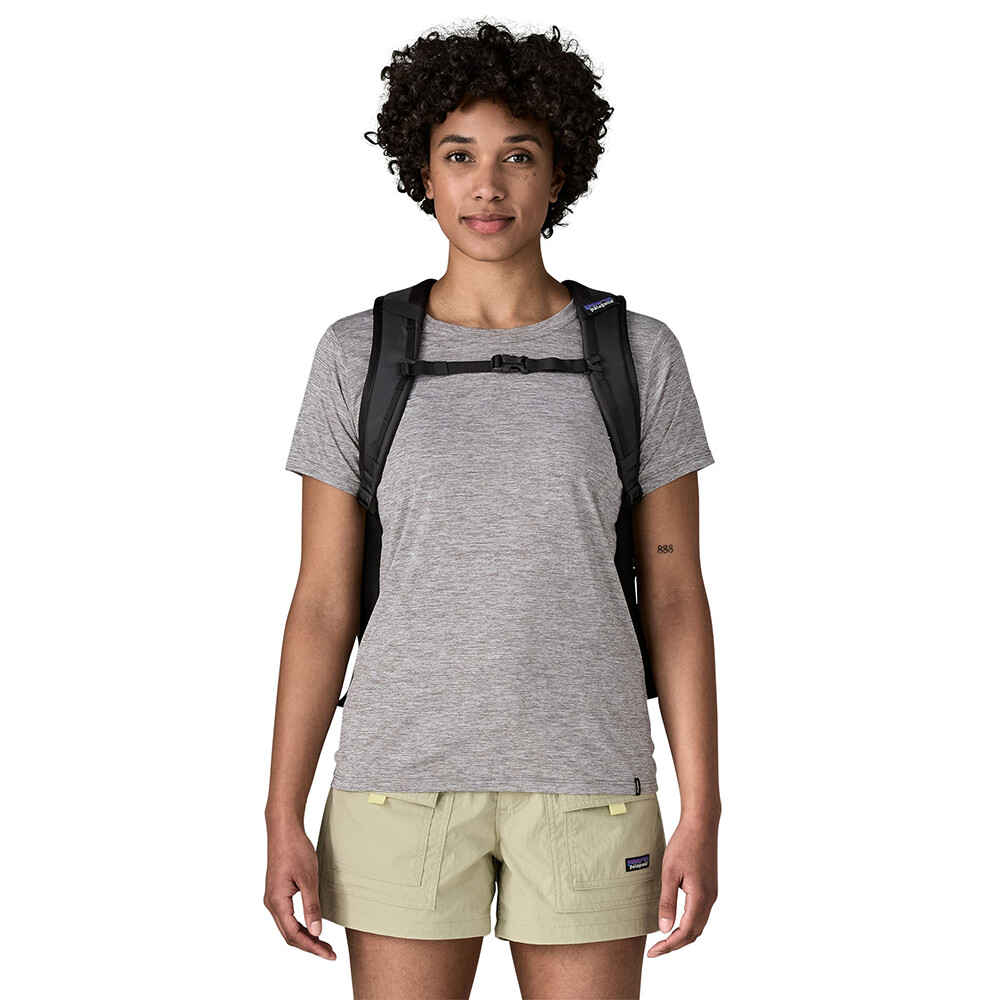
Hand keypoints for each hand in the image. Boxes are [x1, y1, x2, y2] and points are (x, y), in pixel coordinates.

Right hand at [263, 819, 336, 959]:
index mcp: (277, 902)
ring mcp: (273, 899)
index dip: (312, 947)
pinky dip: (300, 926)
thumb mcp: (308, 878)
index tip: (329, 954)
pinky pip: (287, 917)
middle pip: (289, 935)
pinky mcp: (277, 893)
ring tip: (324, 944)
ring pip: (287, 927)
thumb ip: (312, 906)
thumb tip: (317, 931)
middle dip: (310, 946)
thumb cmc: (296, 850)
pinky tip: (312, 927)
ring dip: (305, 937)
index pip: (294, 934)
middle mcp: (271, 903)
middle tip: (330, 952)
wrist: (284, 831)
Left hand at [647, 815, 718, 956]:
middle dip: (675, 945)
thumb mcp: (669, 873)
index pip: (685, 932)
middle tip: (655, 950)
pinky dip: (688, 924)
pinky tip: (676, 922)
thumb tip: (664, 929)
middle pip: (694, 933)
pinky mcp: (710, 888)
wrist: (701, 825)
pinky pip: (700, 914)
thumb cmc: (684, 845)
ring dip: (682, 936)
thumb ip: (667, 902)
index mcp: (700, 898)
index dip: (669, 946)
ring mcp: (712, 894)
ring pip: (698, 925)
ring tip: (663, 940)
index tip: (653, 952)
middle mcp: (710, 899)